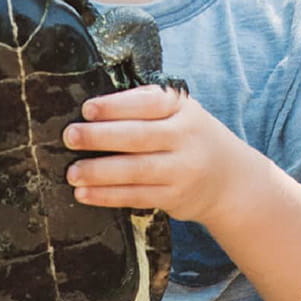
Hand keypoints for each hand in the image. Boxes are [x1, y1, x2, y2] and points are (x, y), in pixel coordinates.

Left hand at [62, 84, 243, 223]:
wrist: (229, 180)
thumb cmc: (190, 138)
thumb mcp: (181, 112)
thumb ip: (146, 105)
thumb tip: (94, 108)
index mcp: (183, 109)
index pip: (148, 103)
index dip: (116, 106)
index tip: (87, 109)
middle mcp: (186, 137)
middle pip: (138, 137)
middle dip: (100, 137)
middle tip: (70, 136)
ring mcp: (182, 170)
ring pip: (136, 170)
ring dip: (99, 172)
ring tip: (72, 172)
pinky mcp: (175, 197)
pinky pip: (136, 196)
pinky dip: (108, 196)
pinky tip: (84, 193)